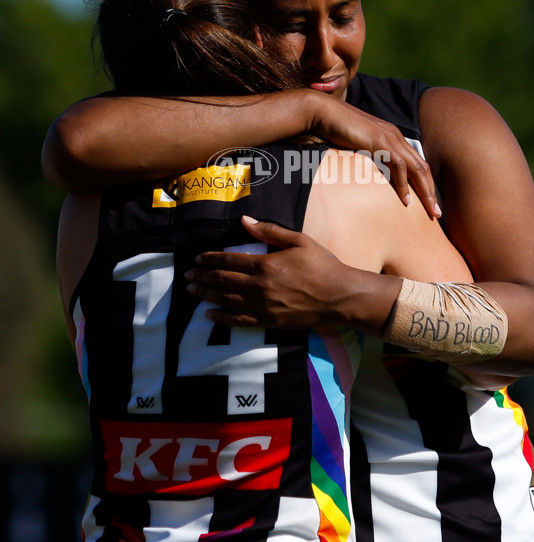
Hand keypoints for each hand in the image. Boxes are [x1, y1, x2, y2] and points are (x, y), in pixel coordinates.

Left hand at [185, 216, 393, 331]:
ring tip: (192, 291)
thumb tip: (245, 220)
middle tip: (187, 275)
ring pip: (227, 300)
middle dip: (203, 277)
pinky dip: (222, 317)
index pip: (230, 261)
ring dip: (207, 295)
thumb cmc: (322, 265)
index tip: (198, 259)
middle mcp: (260, 287)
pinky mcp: (269, 321)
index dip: (211, 260)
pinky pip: (240, 321)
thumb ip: (270, 231)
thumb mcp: (298, 240)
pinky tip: (210, 314)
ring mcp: (263, 306)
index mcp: (266, 265)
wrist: (339, 296)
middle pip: (223, 281)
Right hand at [311, 94, 440, 217]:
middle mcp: (395, 137)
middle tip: (437, 214)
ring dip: (426, 192)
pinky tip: (406, 201)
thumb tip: (366, 172)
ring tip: (430, 212)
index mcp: (392, 137)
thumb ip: (366, 155)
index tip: (429, 203)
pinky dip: (404, 185)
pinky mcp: (379, 142)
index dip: (425, 184)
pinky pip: (398, 166)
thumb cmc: (334, 129)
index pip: (416, 163)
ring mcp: (389, 138)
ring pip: (417, 169)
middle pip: (423, 167)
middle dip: (432, 192)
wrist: (322, 112)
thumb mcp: (356, 145)